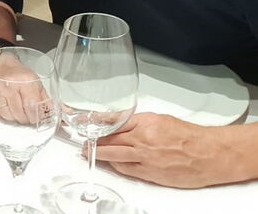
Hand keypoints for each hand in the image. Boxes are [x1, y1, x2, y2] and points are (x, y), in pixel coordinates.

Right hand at [0, 51, 49, 125]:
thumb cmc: (19, 73)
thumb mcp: (37, 83)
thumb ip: (48, 100)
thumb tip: (65, 113)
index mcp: (25, 81)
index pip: (32, 107)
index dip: (37, 117)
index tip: (39, 118)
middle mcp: (9, 85)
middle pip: (20, 114)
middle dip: (27, 119)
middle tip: (30, 115)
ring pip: (8, 116)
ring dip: (15, 118)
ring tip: (19, 112)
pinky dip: (3, 115)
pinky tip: (8, 109)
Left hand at [94, 113, 231, 187]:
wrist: (209, 153)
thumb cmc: (189, 135)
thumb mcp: (159, 119)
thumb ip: (137, 121)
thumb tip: (119, 122)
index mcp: (144, 122)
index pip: (112, 121)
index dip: (95, 123)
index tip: (84, 124)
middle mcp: (142, 140)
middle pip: (109, 140)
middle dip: (93, 141)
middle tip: (84, 142)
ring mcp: (146, 158)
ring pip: (114, 155)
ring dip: (99, 154)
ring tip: (90, 153)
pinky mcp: (151, 173)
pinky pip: (126, 169)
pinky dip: (116, 166)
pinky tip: (110, 163)